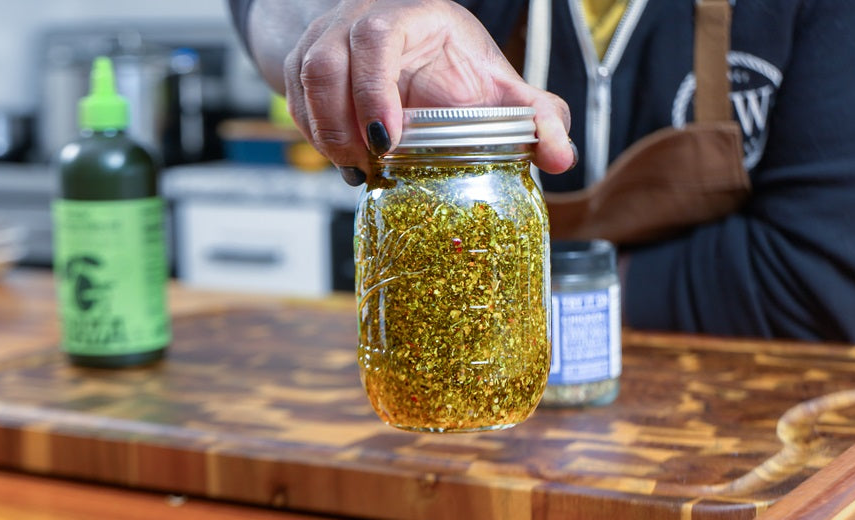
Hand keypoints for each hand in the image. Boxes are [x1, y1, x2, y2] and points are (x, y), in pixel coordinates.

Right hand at [281, 0, 574, 183]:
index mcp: (411, 15)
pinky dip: (312, 134)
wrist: (407, 47)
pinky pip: (292, 97)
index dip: (373, 88)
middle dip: (341, 124)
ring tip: (355, 170)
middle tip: (367, 166)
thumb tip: (562, 157)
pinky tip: (342, 161)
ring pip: (303, 80)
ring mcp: (326, 38)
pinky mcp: (303, 62)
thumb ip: (535, 116)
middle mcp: (359, 19)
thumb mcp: (499, 85)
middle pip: (326, 61)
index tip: (385, 139)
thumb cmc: (455, 66)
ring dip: (324, 133)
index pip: (378, 36)